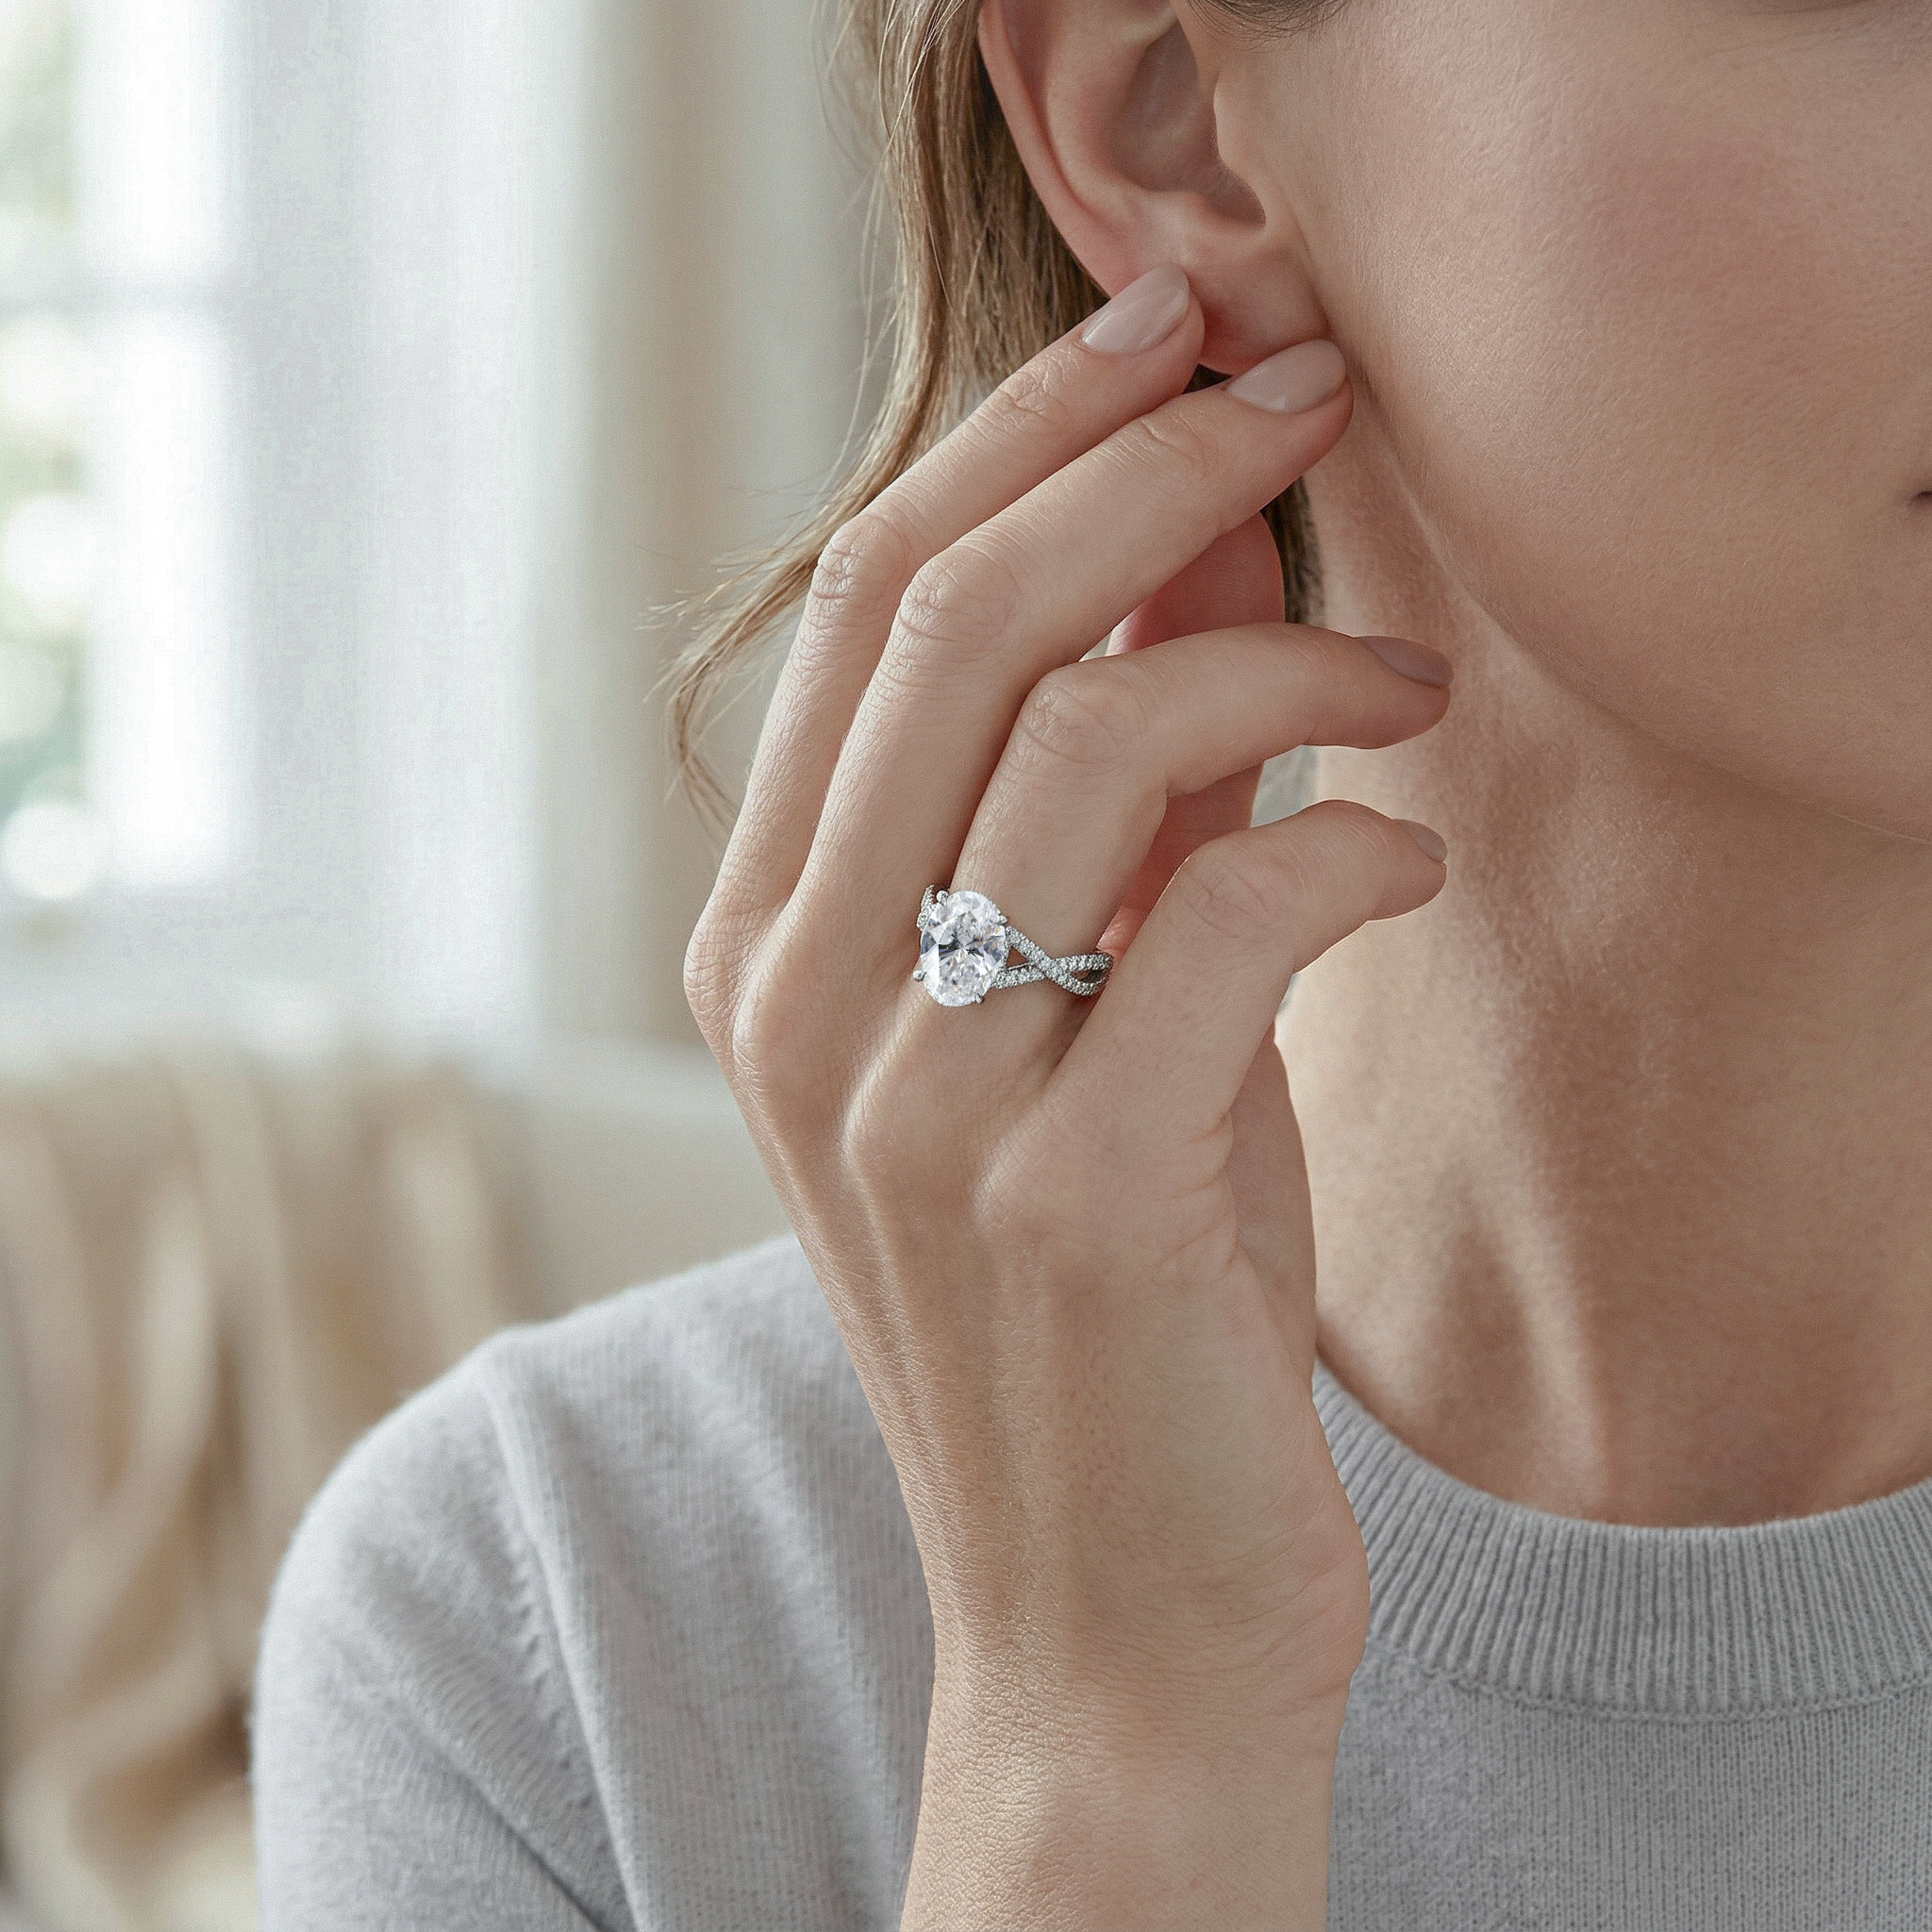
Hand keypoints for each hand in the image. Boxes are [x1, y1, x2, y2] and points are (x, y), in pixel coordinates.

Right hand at [686, 266, 1452, 1930]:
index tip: (1178, 332)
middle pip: (953, 617)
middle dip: (1147, 455)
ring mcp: (911, 1103)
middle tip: (1302, 386)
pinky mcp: (1061, 1197)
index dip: (1028, 431)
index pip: (869, 599)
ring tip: (1404, 671)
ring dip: (1280, 648)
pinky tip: (1398, 867)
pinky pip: (1220, 915)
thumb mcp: (1075, 1006)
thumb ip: (1098, 783)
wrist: (1105, 1611)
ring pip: (1081, 738)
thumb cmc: (1104, 1290)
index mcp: (767, 941)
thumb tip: (1185, 525)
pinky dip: (1342, 848)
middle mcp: (797, 1004)